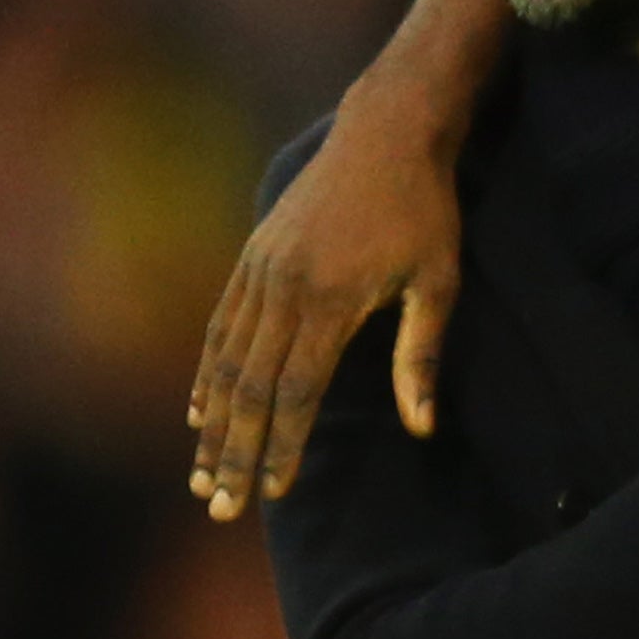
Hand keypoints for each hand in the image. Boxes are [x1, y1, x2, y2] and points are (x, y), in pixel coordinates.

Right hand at [187, 93, 462, 520]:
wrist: (387, 131)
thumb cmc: (425, 209)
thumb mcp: (440, 279)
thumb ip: (422, 355)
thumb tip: (422, 427)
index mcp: (330, 301)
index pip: (296, 393)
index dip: (282, 447)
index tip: (273, 494)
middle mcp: (284, 289)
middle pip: (251, 388)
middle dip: (235, 452)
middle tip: (221, 506)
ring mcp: (261, 269)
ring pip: (226, 362)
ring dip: (213, 422)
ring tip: (202, 473)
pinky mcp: (253, 255)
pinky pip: (220, 324)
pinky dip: (206, 372)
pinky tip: (198, 410)